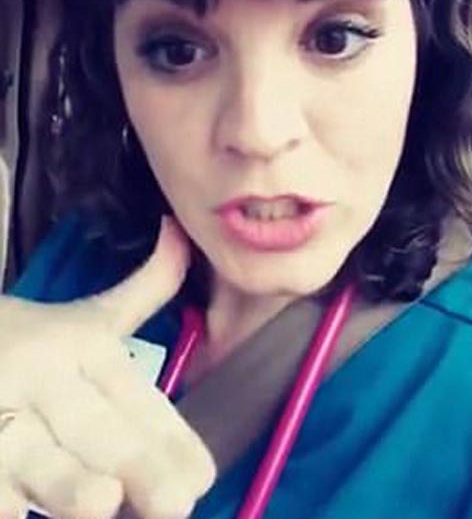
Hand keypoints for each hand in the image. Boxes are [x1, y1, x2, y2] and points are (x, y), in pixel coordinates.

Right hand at [0, 215, 215, 518]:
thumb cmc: (27, 336)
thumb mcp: (88, 315)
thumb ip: (145, 286)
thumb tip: (180, 232)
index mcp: (82, 345)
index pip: (132, 393)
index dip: (168, 437)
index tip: (202, 476)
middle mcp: (45, 376)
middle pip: (93, 426)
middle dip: (135, 464)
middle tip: (174, 501)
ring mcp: (2, 413)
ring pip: (36, 455)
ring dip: (66, 483)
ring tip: (102, 502)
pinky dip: (2, 499)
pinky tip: (15, 514)